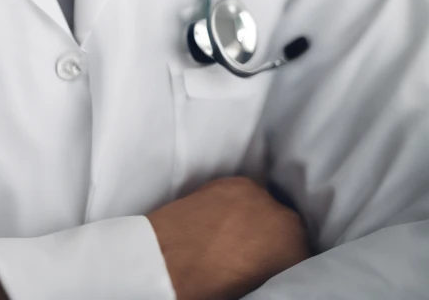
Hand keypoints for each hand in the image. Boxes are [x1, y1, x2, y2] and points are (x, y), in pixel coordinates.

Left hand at [147, 176, 310, 299]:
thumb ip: (275, 274)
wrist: (164, 263)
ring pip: (267, 209)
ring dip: (260, 222)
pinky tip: (226, 225)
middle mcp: (279, 212)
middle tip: (259, 261)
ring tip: (240, 241)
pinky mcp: (226, 181)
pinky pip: (244, 196)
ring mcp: (251, 191)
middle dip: (279, 243)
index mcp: (293, 244)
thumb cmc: (211, 287)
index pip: (306, 254)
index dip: (291, 266)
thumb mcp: (255, 289)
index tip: (276, 273)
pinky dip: (240, 208)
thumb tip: (272, 266)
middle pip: (289, 228)